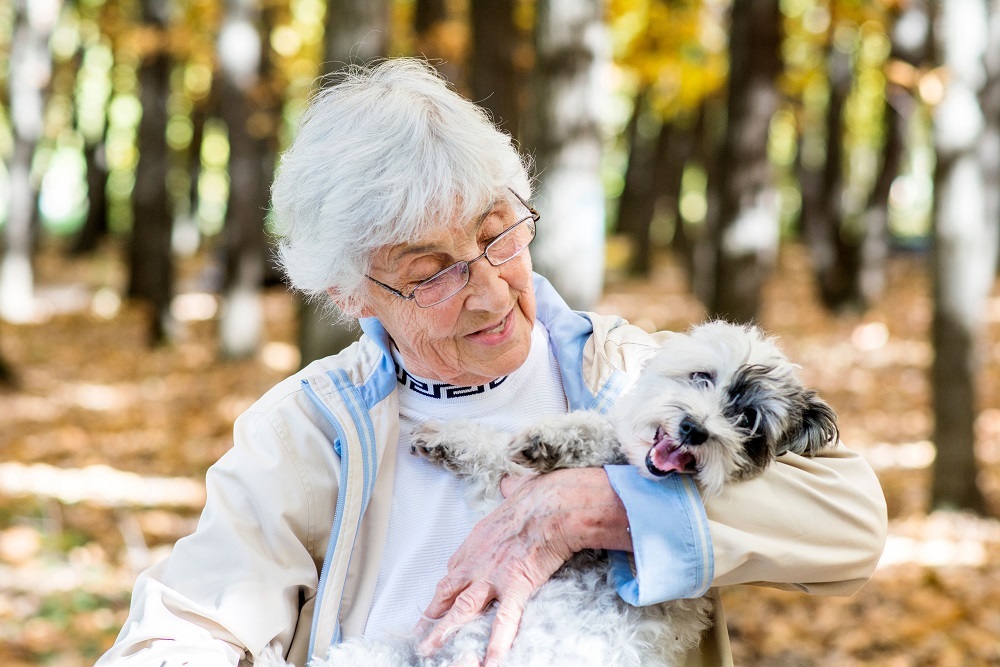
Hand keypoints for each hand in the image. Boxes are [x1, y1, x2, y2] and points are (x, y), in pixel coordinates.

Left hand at [415, 467, 630, 665]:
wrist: (554, 504)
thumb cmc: (540, 494)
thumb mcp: (517, 489)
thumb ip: (510, 490)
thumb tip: (510, 483)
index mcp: (478, 539)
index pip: (455, 568)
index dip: (447, 587)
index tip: (440, 598)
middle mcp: (478, 560)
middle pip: (448, 591)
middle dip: (433, 613)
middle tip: (419, 633)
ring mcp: (493, 576)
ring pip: (462, 610)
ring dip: (444, 632)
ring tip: (429, 652)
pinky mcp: (515, 587)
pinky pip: (503, 622)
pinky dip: (495, 644)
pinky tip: (488, 663)